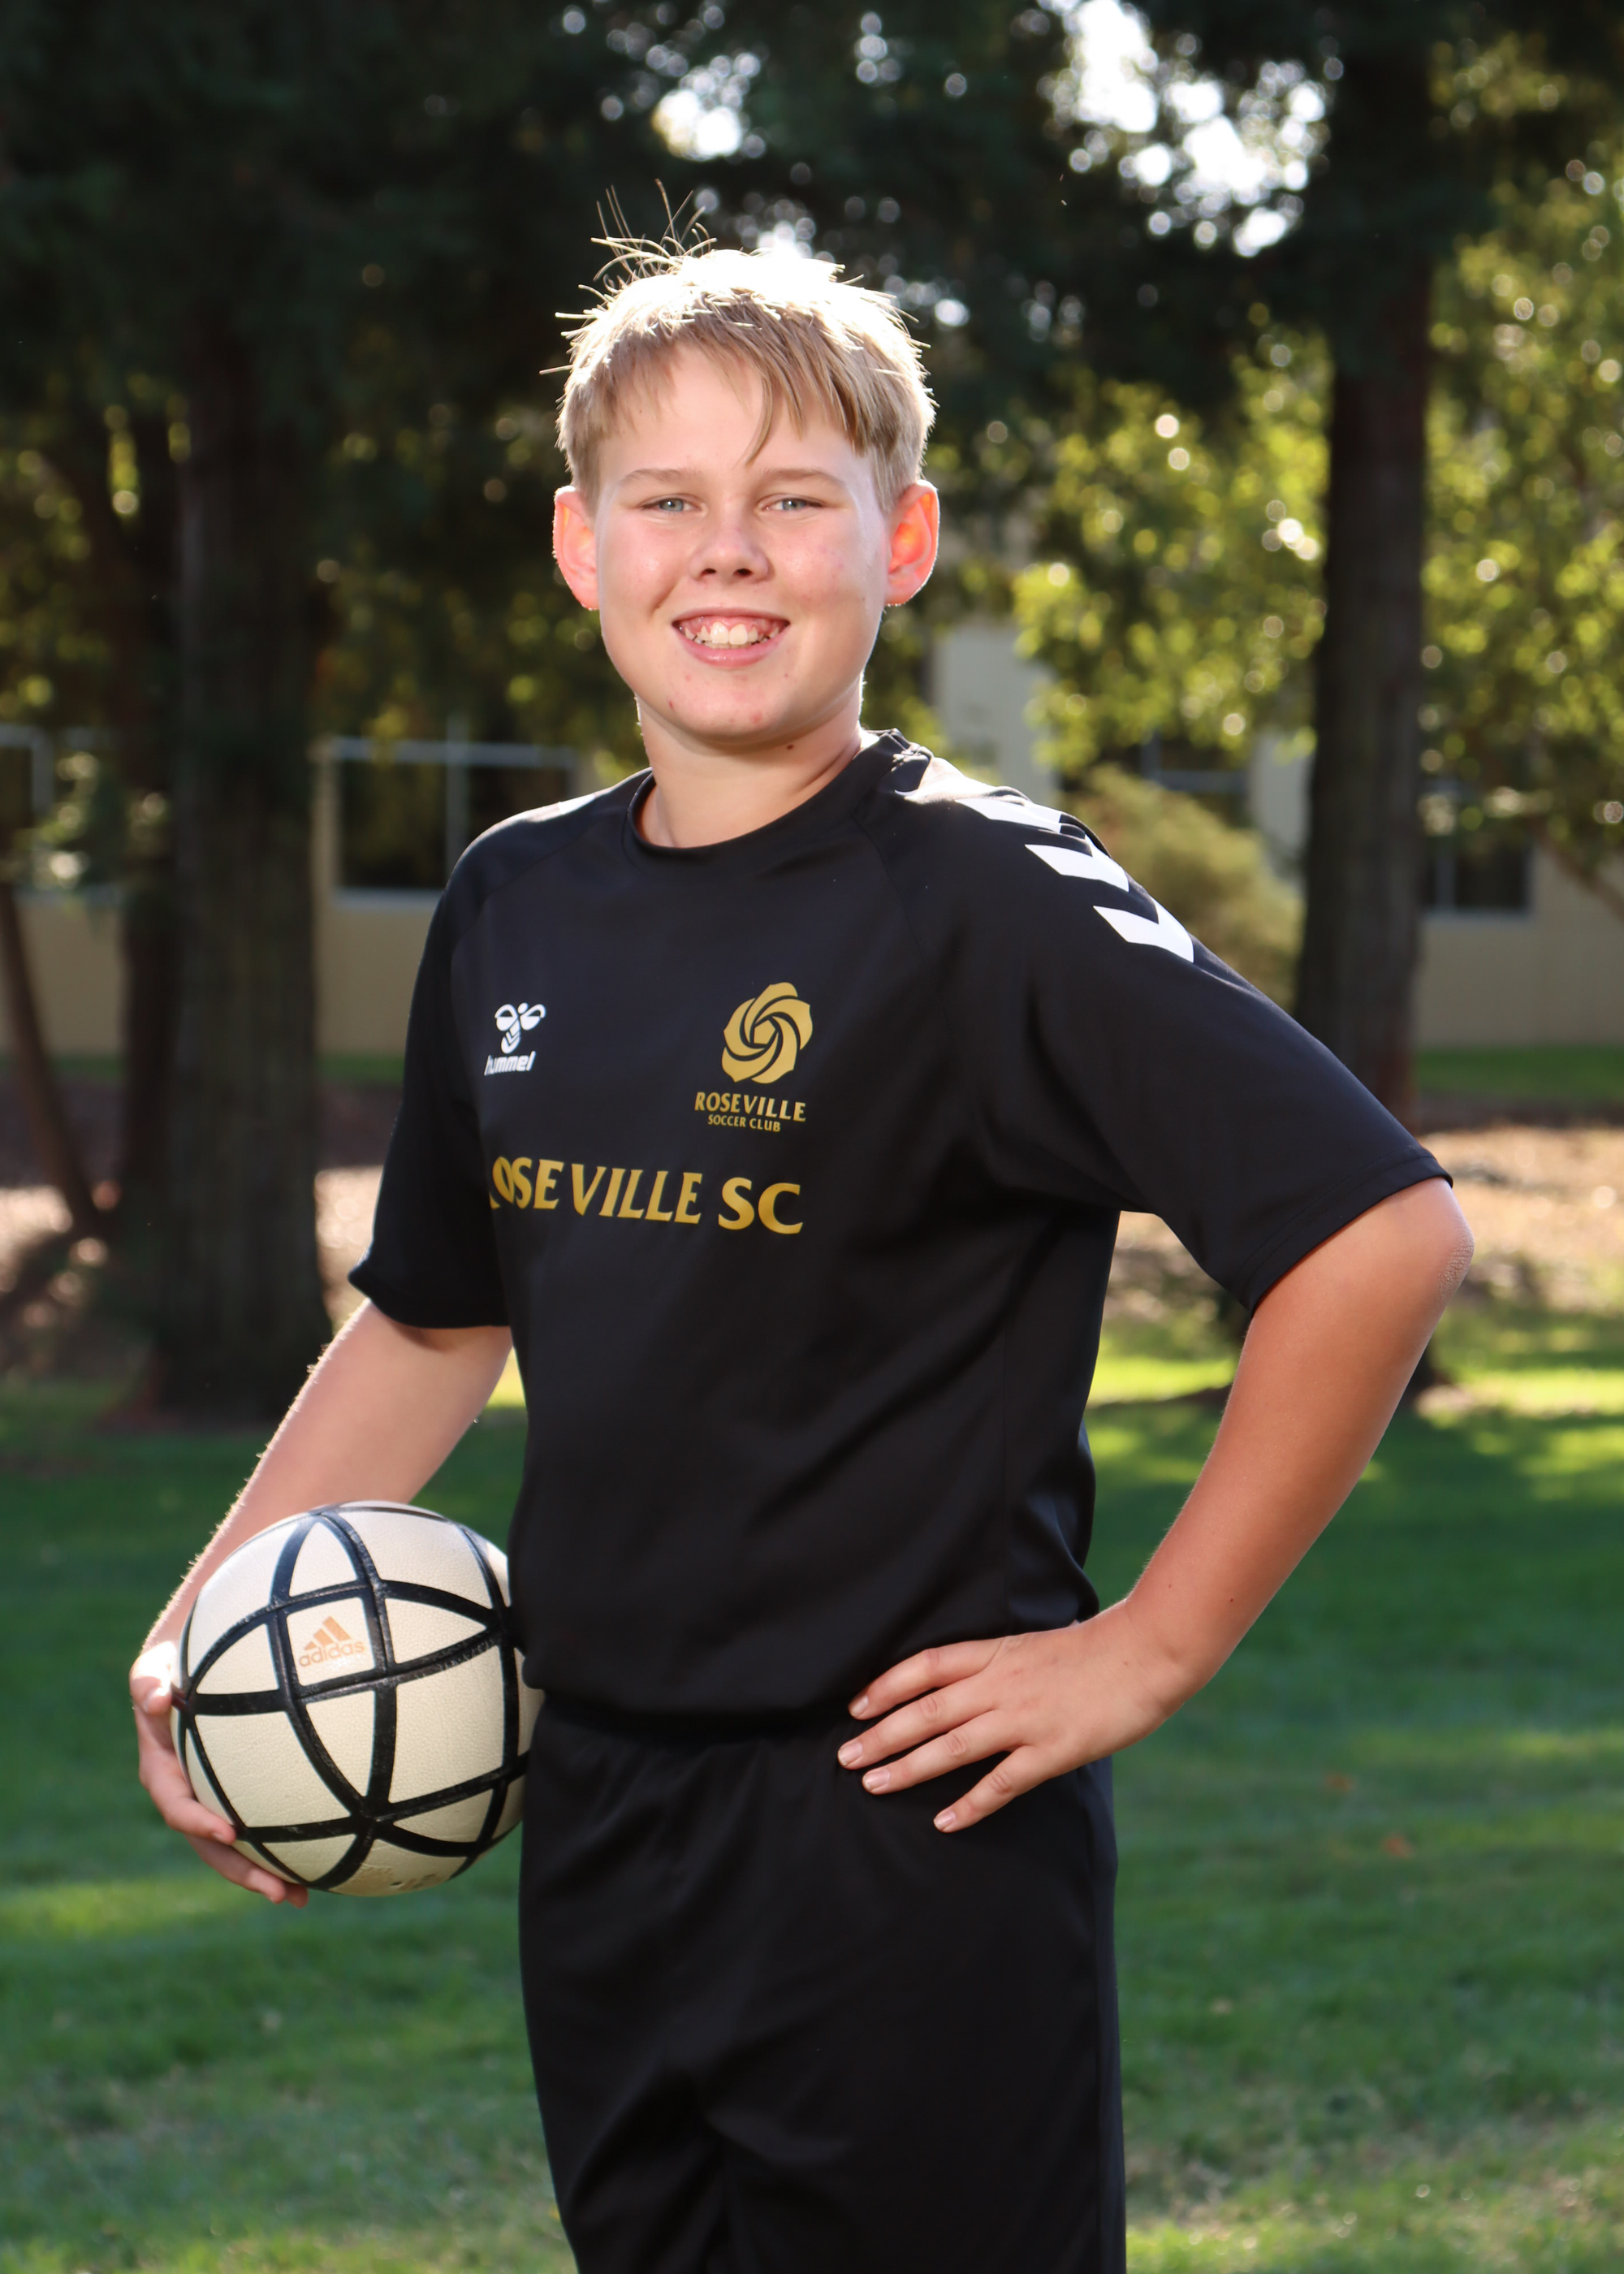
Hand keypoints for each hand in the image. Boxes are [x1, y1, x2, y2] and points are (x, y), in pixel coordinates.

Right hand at [131, 1642, 307, 1906]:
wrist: (184, 1671)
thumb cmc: (169, 1667)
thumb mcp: (151, 1670)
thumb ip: (147, 1682)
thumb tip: (155, 1697)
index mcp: (163, 1773)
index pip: (178, 1806)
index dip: (199, 1824)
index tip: (230, 1832)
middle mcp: (186, 1796)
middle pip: (211, 1846)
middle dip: (242, 1872)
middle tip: (278, 1892)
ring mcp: (211, 1801)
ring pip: (236, 1848)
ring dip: (265, 1874)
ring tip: (301, 1896)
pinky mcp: (236, 1799)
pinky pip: (258, 1827)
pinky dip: (283, 1845)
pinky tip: (318, 1860)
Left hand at [836, 1602, 1178, 1832]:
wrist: (1145, 1653)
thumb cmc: (1092, 1649)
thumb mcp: (1031, 1645)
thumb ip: (996, 1665)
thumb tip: (959, 1683)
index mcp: (995, 1652)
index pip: (925, 1667)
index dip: (886, 1686)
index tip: (855, 1706)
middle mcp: (1000, 1685)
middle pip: (926, 1710)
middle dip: (881, 1734)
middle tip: (845, 1757)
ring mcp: (1025, 1720)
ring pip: (952, 1746)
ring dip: (909, 1767)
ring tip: (873, 1784)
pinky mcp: (1052, 1752)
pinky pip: (1002, 1783)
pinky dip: (970, 1804)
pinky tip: (944, 1822)